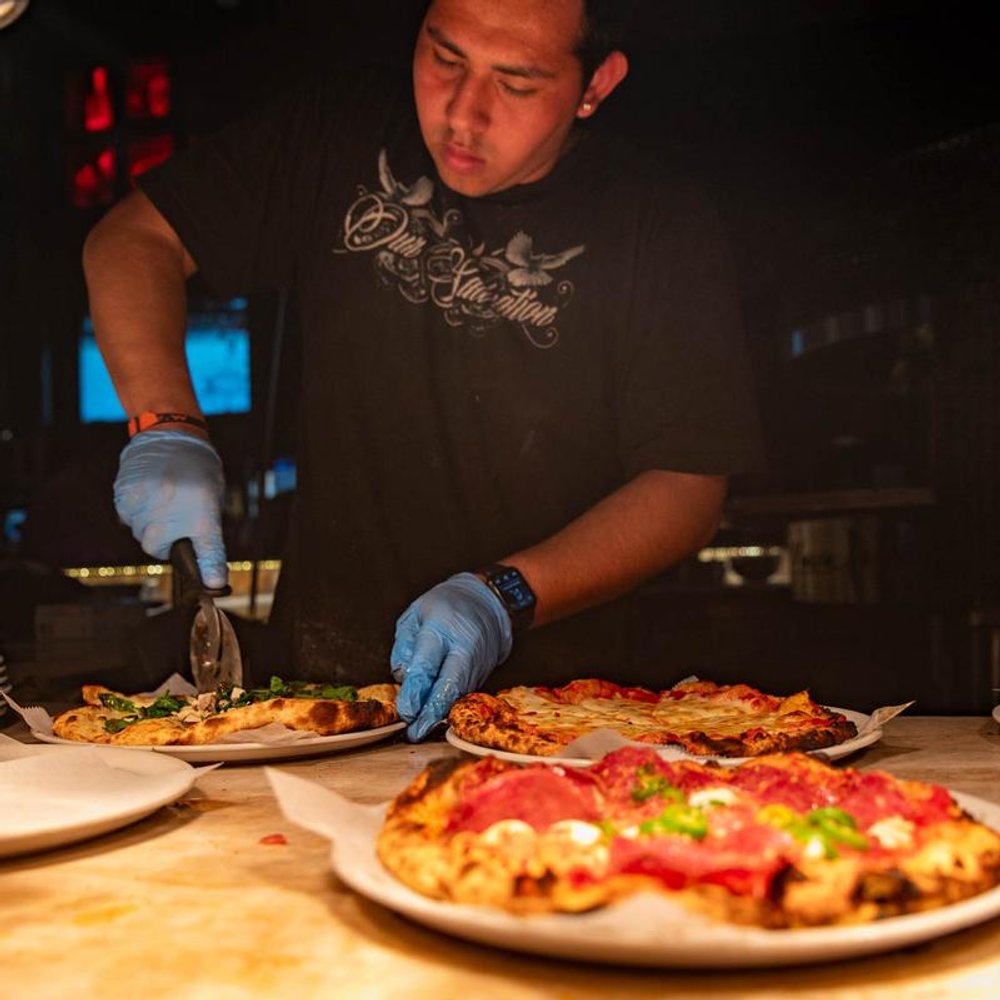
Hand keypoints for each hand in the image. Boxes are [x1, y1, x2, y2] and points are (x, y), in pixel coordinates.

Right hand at [114, 429, 227, 587]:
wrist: (171, 434)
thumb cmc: (198, 470)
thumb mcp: (213, 498)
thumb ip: (206, 530)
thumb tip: (203, 561)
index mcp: (202, 512)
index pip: (208, 549)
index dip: (210, 569)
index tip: (212, 584)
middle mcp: (172, 511)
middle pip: (157, 547)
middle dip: (165, 539)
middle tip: (174, 518)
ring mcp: (145, 504)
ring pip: (140, 532)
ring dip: (149, 523)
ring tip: (163, 497)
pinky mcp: (124, 496)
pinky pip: (127, 517)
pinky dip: (136, 510)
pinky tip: (148, 491)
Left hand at [391, 572, 512, 740]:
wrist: (488, 604)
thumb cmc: (444, 607)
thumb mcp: (415, 615)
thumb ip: (405, 646)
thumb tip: (404, 679)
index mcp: (442, 628)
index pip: (428, 663)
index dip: (416, 690)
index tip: (406, 711)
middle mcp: (465, 648)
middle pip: (450, 685)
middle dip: (431, 712)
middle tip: (415, 733)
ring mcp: (478, 663)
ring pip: (458, 694)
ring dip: (439, 714)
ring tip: (419, 730)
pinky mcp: (484, 675)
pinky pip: (463, 694)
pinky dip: (449, 707)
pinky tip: (435, 717)